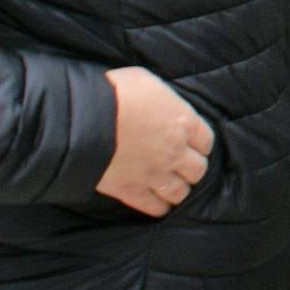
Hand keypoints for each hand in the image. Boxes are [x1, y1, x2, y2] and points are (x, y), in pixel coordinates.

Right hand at [97, 67, 213, 217]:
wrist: (84, 119)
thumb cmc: (115, 92)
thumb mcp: (147, 82)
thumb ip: (161, 99)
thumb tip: (160, 103)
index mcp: (183, 122)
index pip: (206, 140)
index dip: (199, 143)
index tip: (191, 144)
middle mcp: (175, 151)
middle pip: (198, 169)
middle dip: (191, 168)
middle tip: (180, 165)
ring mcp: (155, 173)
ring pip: (180, 192)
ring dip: (177, 189)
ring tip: (169, 185)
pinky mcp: (132, 191)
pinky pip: (155, 207)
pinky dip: (159, 206)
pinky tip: (156, 202)